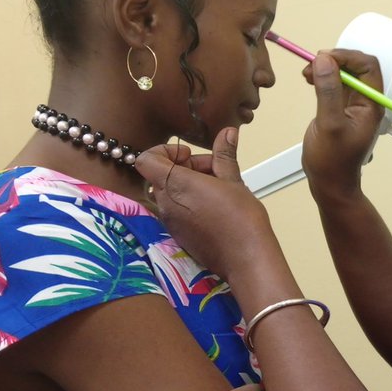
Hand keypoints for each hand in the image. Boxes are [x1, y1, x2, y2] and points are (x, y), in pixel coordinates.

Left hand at [135, 128, 275, 282]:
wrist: (245, 258)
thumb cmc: (241, 218)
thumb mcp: (233, 180)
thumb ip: (224, 155)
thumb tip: (227, 132)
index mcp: (175, 185)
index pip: (146, 159)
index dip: (165, 152)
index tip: (190, 155)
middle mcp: (165, 203)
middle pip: (161, 175)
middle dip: (186, 167)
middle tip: (215, 171)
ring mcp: (169, 221)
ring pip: (169, 193)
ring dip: (188, 184)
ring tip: (218, 189)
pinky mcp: (177, 234)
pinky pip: (175, 210)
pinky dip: (189, 202)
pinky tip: (215, 208)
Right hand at [302, 50, 385, 202]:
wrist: (330, 183)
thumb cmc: (332, 161)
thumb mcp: (329, 124)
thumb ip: (328, 91)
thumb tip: (324, 60)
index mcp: (371, 104)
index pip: (368, 66)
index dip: (347, 56)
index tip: (324, 57)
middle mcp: (366, 101)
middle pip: (356, 66)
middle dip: (334, 60)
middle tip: (312, 65)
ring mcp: (353, 104)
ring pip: (344, 73)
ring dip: (326, 67)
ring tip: (307, 74)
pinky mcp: (340, 107)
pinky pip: (335, 83)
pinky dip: (322, 77)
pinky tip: (309, 80)